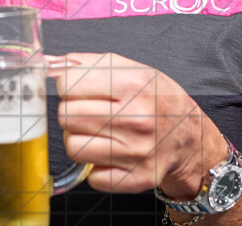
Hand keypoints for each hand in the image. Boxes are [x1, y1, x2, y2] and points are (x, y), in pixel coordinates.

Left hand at [48, 52, 226, 197]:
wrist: (191, 138)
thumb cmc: (157, 100)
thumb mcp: (133, 69)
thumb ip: (89, 63)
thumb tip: (51, 64)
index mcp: (132, 85)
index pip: (68, 85)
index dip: (67, 86)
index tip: (77, 90)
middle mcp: (136, 119)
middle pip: (66, 116)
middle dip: (71, 112)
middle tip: (87, 112)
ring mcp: (136, 152)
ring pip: (73, 147)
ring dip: (78, 139)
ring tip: (96, 133)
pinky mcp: (136, 178)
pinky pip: (92, 176)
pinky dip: (95, 166)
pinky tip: (110, 153)